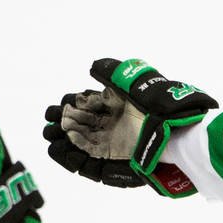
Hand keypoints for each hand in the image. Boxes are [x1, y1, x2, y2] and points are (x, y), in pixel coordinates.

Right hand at [43, 58, 216, 196]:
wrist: (172, 129)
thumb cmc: (154, 103)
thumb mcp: (131, 83)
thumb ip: (111, 74)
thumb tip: (93, 66)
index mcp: (117, 104)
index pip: (88, 104)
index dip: (73, 105)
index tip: (60, 106)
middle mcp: (114, 122)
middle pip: (83, 123)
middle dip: (65, 122)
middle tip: (50, 122)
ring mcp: (114, 140)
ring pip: (84, 139)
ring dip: (67, 137)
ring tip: (51, 135)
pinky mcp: (116, 156)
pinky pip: (91, 155)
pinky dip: (77, 150)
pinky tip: (64, 143)